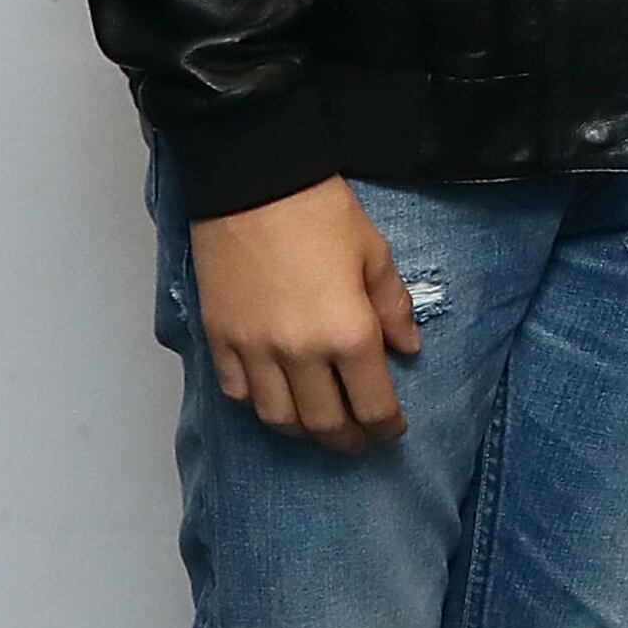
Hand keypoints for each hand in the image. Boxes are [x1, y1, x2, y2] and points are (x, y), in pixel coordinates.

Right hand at [185, 177, 420, 451]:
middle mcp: (299, 353)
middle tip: (361, 441)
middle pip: (323, 423)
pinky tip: (275, 398)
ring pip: (276, 418)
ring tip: (320, 427)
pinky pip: (237, 392)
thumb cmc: (323, 214)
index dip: (386, 426)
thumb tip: (408, 349)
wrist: (255, 186)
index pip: (371, 403)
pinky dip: (258, 404)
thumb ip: (393, 308)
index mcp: (348, 333)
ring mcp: (253, 351)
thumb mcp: (376, 255)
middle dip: (348, 440)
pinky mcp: (219, 340)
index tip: (394, 430)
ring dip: (302, 431)